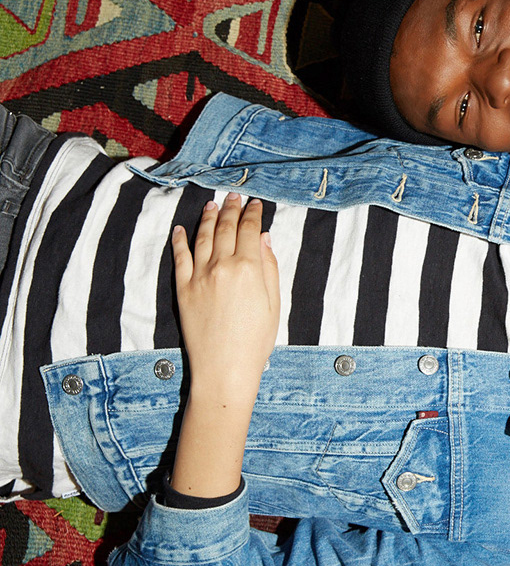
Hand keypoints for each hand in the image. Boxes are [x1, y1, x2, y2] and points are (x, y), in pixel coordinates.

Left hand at [172, 193, 279, 396]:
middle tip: (234, 196)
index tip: (254, 204)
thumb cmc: (256, 340)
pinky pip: (180, 257)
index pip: (250, 230)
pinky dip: (180, 240)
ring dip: (208, 218)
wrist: (224, 368)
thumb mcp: (274, 303)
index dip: (252, 214)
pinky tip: (181, 229)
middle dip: (231, 209)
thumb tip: (263, 238)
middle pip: (226, 228)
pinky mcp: (183, 289)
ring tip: (212, 205)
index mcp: (249, 269)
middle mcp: (222, 266)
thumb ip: (269, 267)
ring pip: (202, 237)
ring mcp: (199, 276)